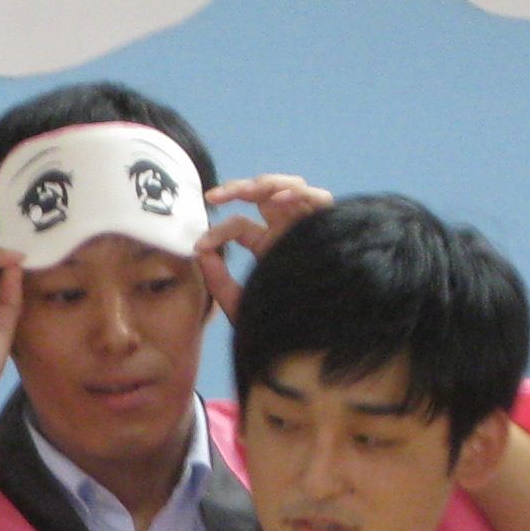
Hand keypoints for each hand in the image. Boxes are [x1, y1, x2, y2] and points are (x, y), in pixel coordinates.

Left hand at [193, 174, 331, 316]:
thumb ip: (217, 280)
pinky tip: (278, 198)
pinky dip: (300, 193)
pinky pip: (320, 200)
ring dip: (268, 184)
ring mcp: (308, 228)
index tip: (200, 246)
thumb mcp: (238, 303)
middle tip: (215, 196)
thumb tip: (200, 252)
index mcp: (267, 245)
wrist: (307, 345)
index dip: (217, 231)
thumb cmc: (276, 328)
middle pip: (266, 195)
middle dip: (240, 188)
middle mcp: (288, 232)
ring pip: (292, 189)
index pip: (239, 225)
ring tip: (246, 192)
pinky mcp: (329, 231)